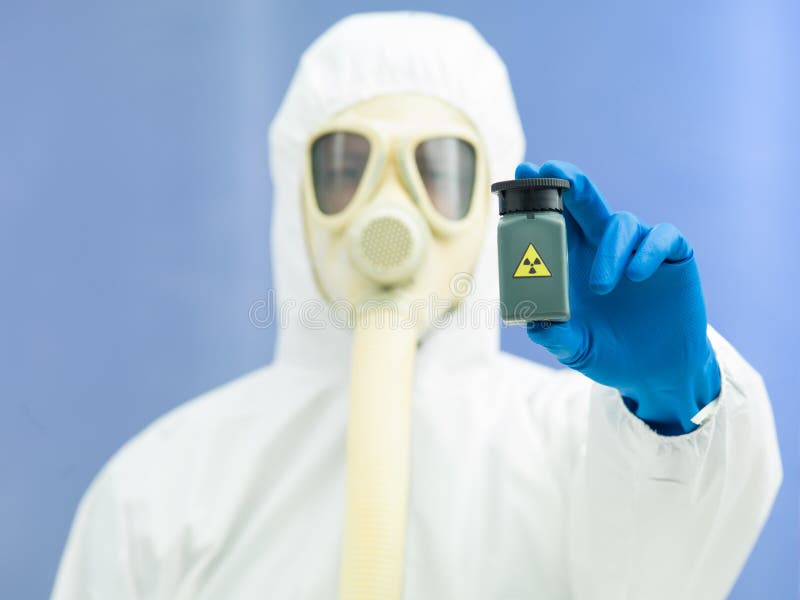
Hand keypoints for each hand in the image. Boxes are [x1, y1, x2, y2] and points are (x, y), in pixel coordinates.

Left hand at [519, 161, 720, 434]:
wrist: (656, 372)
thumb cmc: (608, 352)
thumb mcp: (575, 349)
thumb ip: (555, 337)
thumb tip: (533, 323)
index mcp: (573, 259)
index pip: (554, 218)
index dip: (538, 194)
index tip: (521, 174)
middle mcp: (604, 245)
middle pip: (585, 201)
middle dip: (568, 182)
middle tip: (552, 171)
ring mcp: (639, 248)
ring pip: (622, 223)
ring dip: (608, 250)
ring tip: (600, 287)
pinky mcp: (673, 258)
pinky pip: (663, 237)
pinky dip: (648, 251)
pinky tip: (636, 276)